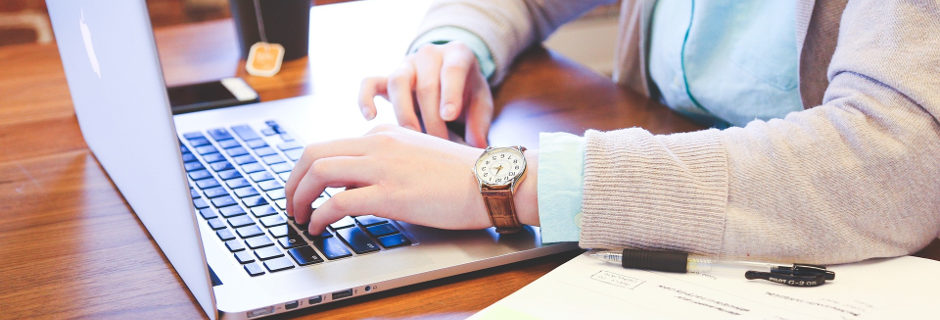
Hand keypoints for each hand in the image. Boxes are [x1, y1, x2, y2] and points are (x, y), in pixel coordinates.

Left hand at [285, 125, 499, 234]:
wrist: (492, 180)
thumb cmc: (462, 176)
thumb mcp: (417, 156)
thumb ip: (386, 163)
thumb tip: (355, 186)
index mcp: (385, 134)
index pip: (331, 146)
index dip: (309, 171)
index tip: (305, 189)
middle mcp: (378, 144)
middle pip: (314, 153)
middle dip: (293, 180)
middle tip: (290, 203)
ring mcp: (383, 167)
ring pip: (319, 172)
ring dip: (299, 196)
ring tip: (299, 216)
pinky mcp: (390, 194)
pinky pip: (338, 202)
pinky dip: (319, 216)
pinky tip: (319, 227)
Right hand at [358, 42, 493, 147]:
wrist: (449, 76)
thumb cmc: (467, 91)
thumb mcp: (481, 102)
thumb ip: (480, 122)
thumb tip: (477, 146)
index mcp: (457, 54)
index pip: (452, 69)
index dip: (450, 93)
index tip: (449, 116)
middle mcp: (429, 55)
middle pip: (425, 84)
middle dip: (432, 118)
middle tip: (439, 144)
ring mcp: (406, 65)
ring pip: (397, 82)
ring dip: (405, 113)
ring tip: (413, 137)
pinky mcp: (387, 78)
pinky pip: (369, 83)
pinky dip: (365, 98)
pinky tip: (370, 117)